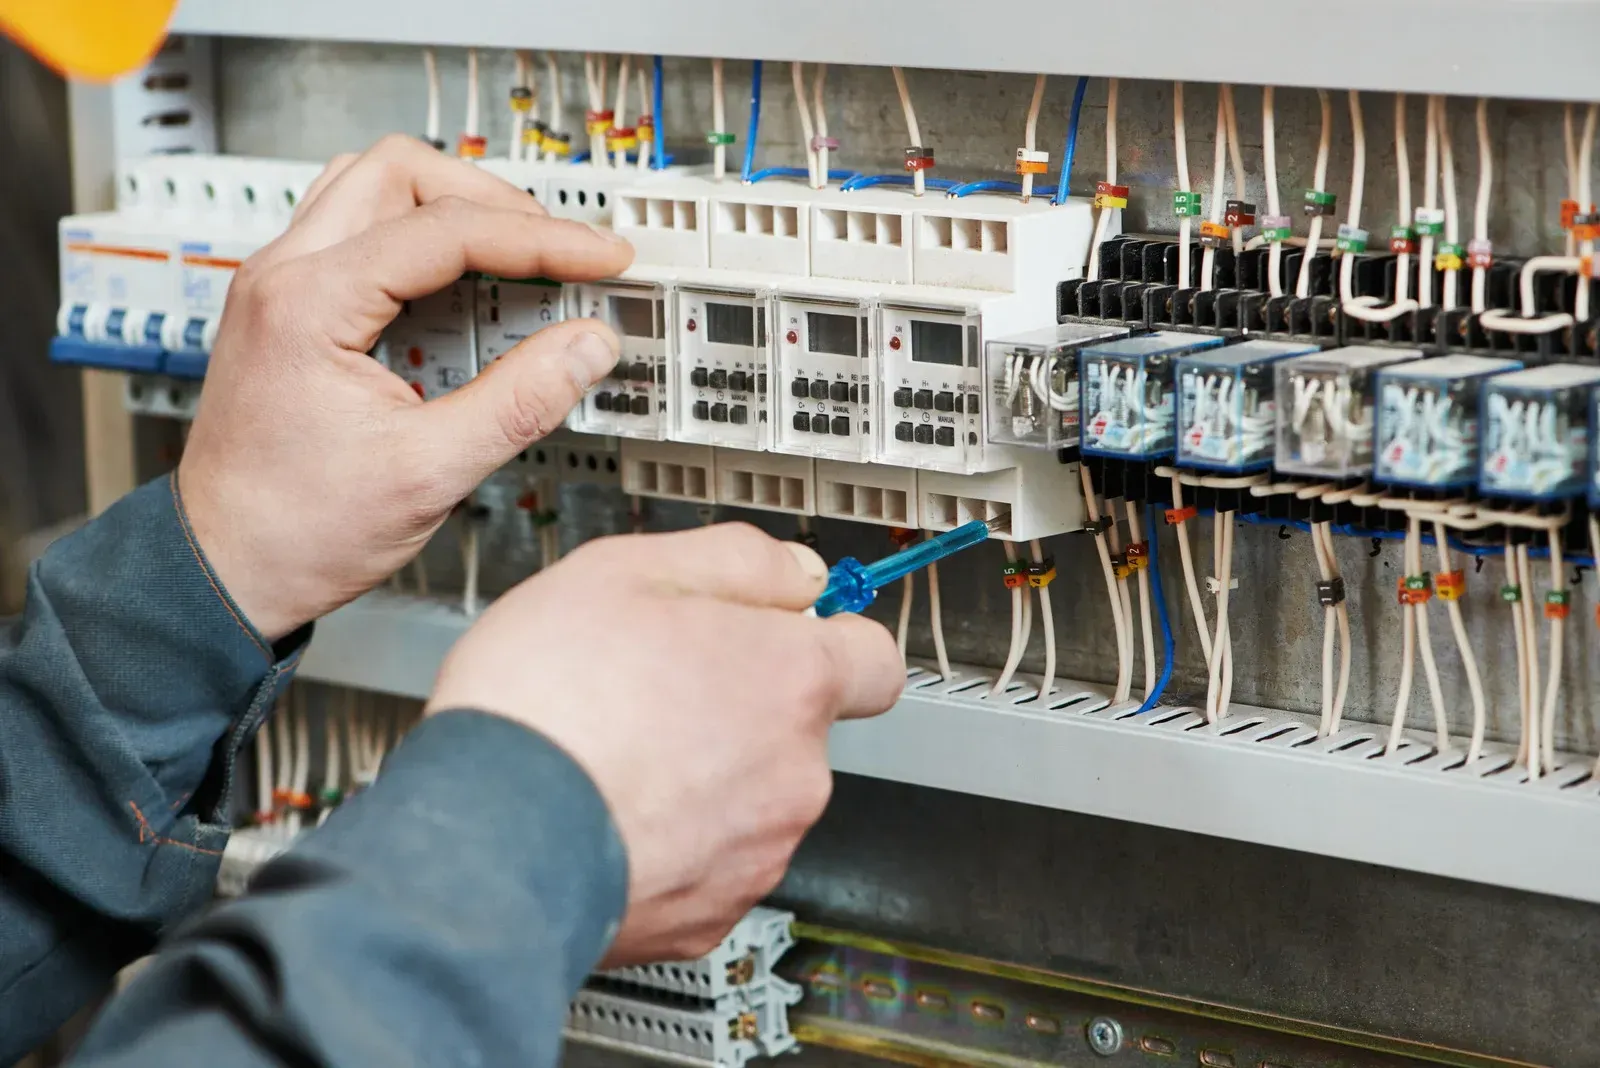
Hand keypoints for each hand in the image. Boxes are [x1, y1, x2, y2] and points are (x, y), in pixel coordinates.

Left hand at [178, 135, 633, 641]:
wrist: (226, 569)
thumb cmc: (295, 531)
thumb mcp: (429, 472)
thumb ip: (519, 401)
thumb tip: (586, 348)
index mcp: (308, 303)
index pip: (446, 230)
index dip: (541, 239)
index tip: (601, 258)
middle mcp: (283, 275)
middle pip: (401, 172)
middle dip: (493, 202)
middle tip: (557, 250)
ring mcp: (281, 286)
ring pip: (375, 190)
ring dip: (453, 212)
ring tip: (516, 263)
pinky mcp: (292, 308)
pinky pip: (362, 236)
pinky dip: (423, 246)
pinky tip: (464, 297)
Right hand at [425, 524, 904, 963]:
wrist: (485, 842)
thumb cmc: (544, 705)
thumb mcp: (627, 570)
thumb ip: (734, 561)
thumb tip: (794, 573)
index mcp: (789, 679)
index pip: (875, 659)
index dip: (831, 639)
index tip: (792, 633)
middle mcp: (794, 772)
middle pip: (798, 728)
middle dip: (741, 705)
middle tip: (655, 687)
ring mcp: (757, 851)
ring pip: (752, 797)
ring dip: (703, 773)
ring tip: (615, 752)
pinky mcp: (710, 914)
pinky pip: (708, 863)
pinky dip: (670, 839)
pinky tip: (606, 812)